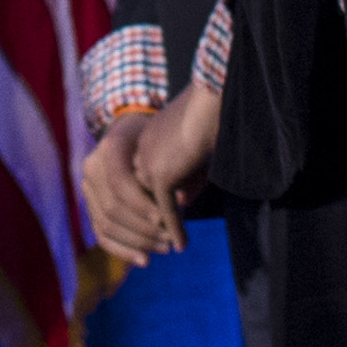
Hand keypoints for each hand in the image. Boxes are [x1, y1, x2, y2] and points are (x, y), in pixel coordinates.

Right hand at [79, 110, 183, 266]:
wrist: (135, 133)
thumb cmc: (157, 139)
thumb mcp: (165, 145)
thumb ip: (170, 170)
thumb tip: (181, 202)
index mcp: (110, 147)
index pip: (120, 182)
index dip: (141, 204)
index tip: (165, 219)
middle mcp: (92, 167)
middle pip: (112, 208)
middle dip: (143, 228)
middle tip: (170, 240)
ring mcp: (88, 188)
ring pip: (106, 224)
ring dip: (136, 242)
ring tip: (164, 249)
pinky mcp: (91, 206)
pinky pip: (101, 234)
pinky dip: (122, 250)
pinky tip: (144, 260)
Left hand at [129, 80, 221, 238]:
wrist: (211, 100)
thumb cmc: (209, 118)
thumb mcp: (192, 151)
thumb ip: (183, 175)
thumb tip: (180, 202)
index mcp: (142, 142)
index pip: (136, 183)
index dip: (142, 208)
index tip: (154, 227)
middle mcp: (139, 154)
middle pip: (135, 200)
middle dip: (144, 226)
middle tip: (158, 247)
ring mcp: (147, 165)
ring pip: (148, 209)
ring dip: (158, 231)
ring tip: (170, 247)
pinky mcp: (160, 175)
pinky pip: (166, 211)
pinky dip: (174, 229)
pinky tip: (181, 244)